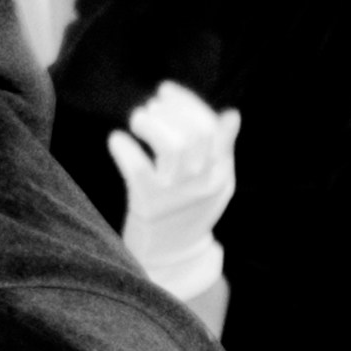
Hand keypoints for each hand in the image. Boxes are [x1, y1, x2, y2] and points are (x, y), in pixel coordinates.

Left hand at [106, 81, 239, 322]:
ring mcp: (175, 196)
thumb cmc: (190, 213)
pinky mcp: (148, 206)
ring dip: (151, 124)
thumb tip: (232, 114)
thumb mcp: (215, 185)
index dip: (187, 102)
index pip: (212, 127)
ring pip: (173, 147)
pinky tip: (117, 140)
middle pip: (195, 134)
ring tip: (137, 118)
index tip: (165, 90)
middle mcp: (202, 184)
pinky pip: (138, 170)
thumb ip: (223, 150)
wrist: (172, 260)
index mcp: (220, 175)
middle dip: (170, 110)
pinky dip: (124, 148)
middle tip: (151, 105)